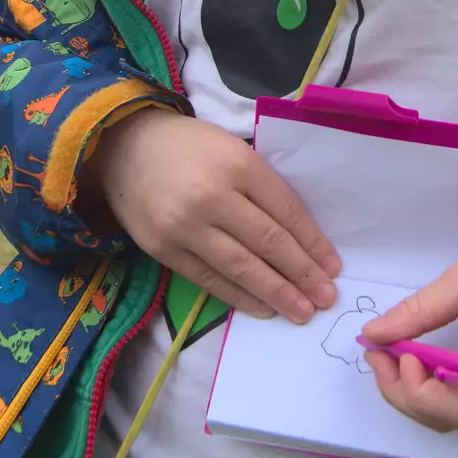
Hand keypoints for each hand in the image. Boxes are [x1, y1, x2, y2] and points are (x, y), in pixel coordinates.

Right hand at [90, 111, 340, 322]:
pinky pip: (209, 279)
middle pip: (268, 242)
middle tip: (326, 298)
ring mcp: (185, 226)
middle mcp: (213, 196)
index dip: (312, 243)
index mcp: (238, 164)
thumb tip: (300, 236)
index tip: (332, 267)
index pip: (286, 211)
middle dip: (302, 275)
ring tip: (301, 311)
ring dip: (276, 293)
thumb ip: (261, 186)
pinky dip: (239, 297)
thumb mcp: (233, 149)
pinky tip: (263, 308)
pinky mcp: (164, 249)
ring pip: (240, 267)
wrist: (125, 146)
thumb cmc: (189, 146)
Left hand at [363, 247, 457, 431]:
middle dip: (403, 391)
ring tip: (394, 357)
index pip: (457, 400)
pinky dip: (437, 395)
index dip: (416, 388)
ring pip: (455, 419)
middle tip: (378, 355)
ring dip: (416, 394)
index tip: (395, 352)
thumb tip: (372, 336)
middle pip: (450, 416)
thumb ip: (417, 311)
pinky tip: (421, 369)